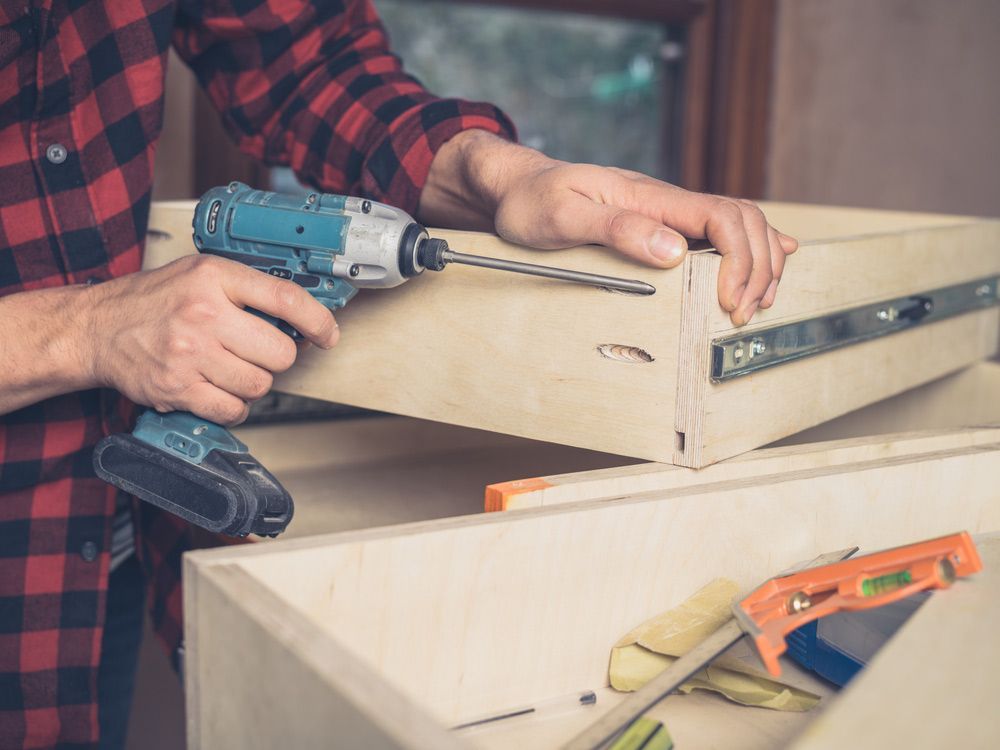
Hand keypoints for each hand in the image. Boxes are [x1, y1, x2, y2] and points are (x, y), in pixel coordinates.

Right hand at [80, 255, 338, 424]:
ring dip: (254, 383)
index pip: (286, 298)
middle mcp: (203, 314)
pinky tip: (219, 390)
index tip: (327, 334)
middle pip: (280, 352)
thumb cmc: (154, 301)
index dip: (318, 321)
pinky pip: (233, 410)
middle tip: (260, 352)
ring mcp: (190, 354)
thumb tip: (302, 315)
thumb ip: (247, 289)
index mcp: (214, 277)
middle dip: (278, 357)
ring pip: (260, 384)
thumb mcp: (202, 274)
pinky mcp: (178, 389)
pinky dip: (234, 406)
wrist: (98, 328)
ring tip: (232, 369)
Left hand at [420, 131, 797, 325]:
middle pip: (743, 221)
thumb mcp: (564, 214)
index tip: (728, 298)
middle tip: (743, 313)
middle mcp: (667, 202)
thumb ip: (617, 228)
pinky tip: (767, 264)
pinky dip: (750, 250)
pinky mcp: (661, 226)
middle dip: (756, 268)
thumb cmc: (533, 201)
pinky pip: (718, 233)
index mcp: (650, 197)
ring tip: (759, 300)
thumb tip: (672, 249)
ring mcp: (667, 213)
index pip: (722, 216)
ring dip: (759, 261)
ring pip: (739, 226)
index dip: (739, 259)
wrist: (516, 188)